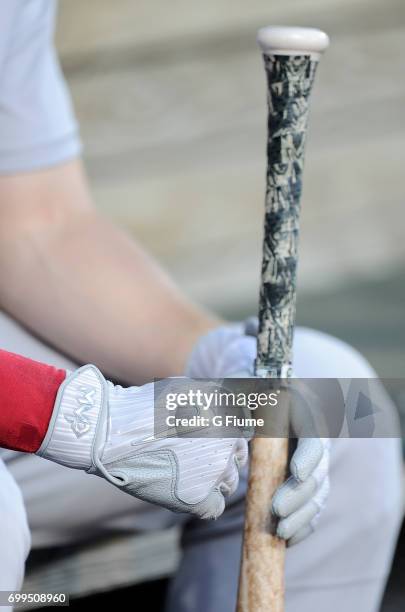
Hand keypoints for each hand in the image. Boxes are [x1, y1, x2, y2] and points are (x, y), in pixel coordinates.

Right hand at [37, 365, 246, 518]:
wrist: (114, 432)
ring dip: (214, 478)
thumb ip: (215, 398)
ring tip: (186, 472)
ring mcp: (214, 472)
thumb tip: (238, 403)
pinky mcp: (197, 498)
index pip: (243, 434)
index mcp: (226, 417)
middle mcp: (227, 445)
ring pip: (229, 483)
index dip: (227, 437)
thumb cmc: (146, 407)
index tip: (209, 440)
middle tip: (196, 456)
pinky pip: (214, 507)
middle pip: (238, 459)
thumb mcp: (187, 388)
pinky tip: (188, 491)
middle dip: (221, 457)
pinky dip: (205, 501)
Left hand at [186, 321, 329, 544]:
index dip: (309, 453)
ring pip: (316, 493)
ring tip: (279, 532)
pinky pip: (309, 508)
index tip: (297, 471)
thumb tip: (248, 330)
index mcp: (300, 411)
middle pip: (317, 469)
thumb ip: (245, 358)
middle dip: (300, 493)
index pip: (313, 433)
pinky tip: (289, 539)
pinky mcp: (300, 485)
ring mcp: (307, 463)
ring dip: (301, 515)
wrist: (241, 402)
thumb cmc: (240, 384)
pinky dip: (302, 525)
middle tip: (275, 513)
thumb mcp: (239, 372)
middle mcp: (309, 438)